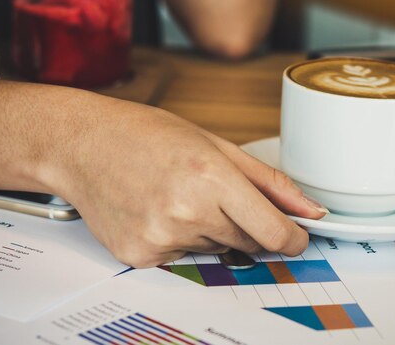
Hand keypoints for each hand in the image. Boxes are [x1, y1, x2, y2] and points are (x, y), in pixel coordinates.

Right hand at [50, 95, 326, 267]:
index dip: (292, 238)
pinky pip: (183, 258)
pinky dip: (179, 239)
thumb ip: (269, 182)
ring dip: (209, 229)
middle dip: (243, 223)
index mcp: (211, 177)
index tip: (295, 236)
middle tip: (213, 193)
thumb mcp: (216, 145)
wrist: (85, 144)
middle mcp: (187, 211)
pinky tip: (157, 210)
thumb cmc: (148, 135)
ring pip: (215, 249)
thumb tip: (309, 209)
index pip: (273, 232)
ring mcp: (160, 237)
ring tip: (177, 195)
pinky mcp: (140, 255)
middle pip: (247, 242)